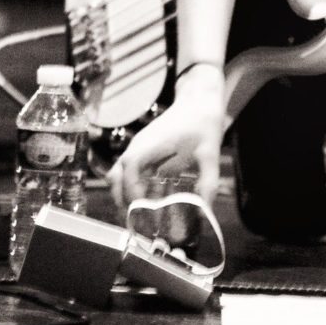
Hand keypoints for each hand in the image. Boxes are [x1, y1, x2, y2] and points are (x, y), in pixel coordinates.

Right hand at [107, 65, 224, 217]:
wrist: (199, 100)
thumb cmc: (203, 125)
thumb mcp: (210, 155)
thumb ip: (208, 184)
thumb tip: (205, 214)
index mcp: (149, 146)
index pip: (130, 171)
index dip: (132, 193)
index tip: (144, 213)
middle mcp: (137, 147)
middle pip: (116, 177)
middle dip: (124, 202)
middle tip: (140, 224)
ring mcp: (137, 148)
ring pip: (118, 176)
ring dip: (125, 196)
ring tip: (142, 217)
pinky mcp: (142, 151)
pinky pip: (128, 173)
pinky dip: (133, 188)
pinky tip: (150, 201)